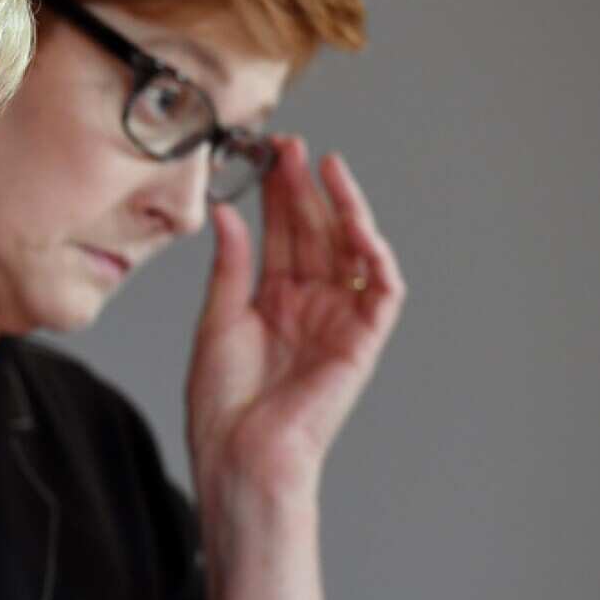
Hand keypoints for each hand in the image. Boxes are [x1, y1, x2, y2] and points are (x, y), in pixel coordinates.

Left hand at [187, 135, 405, 500]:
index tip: (269, 153)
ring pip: (350, 252)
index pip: (283, 234)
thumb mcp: (218, 320)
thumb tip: (227, 213)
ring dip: (343, 209)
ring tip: (324, 169)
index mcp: (273, 300)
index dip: (280, 194)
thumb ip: (231, 266)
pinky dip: (375, 257)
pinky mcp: (361, 343)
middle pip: (315, 234)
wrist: (238, 453)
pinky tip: (357, 223)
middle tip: (291, 147)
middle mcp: (308, 305)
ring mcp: (337, 321)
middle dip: (305, 189)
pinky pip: (381, 293)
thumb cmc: (222, 402)